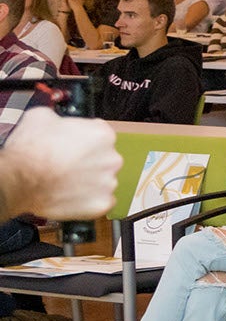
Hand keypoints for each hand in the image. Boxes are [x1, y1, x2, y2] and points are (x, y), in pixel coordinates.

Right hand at [0, 109, 118, 218]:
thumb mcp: (41, 116)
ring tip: (65, 180)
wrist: (19, 180)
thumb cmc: (29, 152)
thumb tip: (59, 121)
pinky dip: (88, 199)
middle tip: (66, 164)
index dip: (83, 139)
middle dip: (88, 161)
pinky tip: (71, 193)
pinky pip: (101, 200)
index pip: (100, 134)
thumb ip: (60, 118)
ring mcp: (108, 182)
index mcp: (101, 134)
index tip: (74, 145)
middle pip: (103, 158)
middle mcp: (111, 158)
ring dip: (88, 180)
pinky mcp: (102, 203)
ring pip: (102, 180)